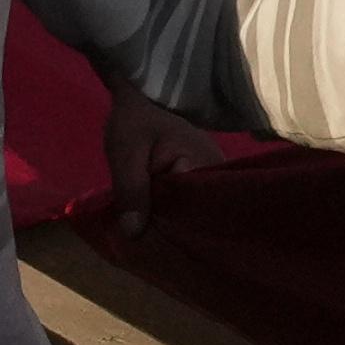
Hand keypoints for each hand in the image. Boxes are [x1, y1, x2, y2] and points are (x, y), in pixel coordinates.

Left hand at [96, 90, 230, 237]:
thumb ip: (131, 190)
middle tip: (151, 248)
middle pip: (199, 213)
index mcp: (204, 163)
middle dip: (175, 230)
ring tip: (156, 244)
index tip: (155, 246)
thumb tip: (134, 233)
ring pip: (196, 209)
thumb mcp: (126, 153)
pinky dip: (178, 213)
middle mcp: (218, 171)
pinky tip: (162, 227)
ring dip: (176, 223)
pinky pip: (193, 201)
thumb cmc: (135, 120)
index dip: (174, 230)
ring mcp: (213, 174)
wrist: (141, 96)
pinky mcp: (204, 176)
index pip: (195, 209)